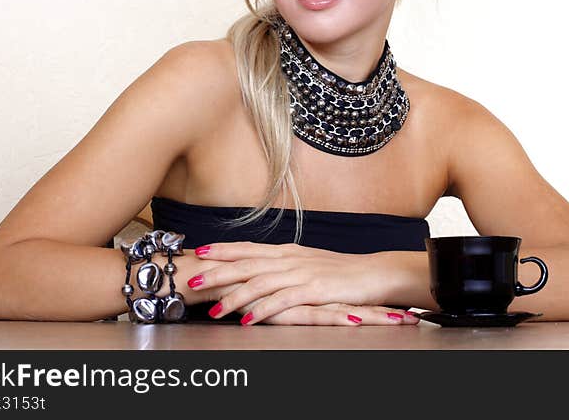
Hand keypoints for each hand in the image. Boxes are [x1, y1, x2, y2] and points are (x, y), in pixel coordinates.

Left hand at [187, 241, 397, 324]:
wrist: (375, 273)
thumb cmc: (343, 272)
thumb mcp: (310, 263)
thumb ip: (285, 265)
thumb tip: (263, 268)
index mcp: (288, 251)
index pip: (249, 248)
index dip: (223, 250)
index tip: (199, 252)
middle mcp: (291, 258)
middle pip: (248, 263)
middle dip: (218, 271)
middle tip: (193, 279)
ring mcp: (302, 273)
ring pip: (260, 283)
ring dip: (235, 296)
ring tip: (214, 308)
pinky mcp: (314, 290)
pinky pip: (283, 301)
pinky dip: (263, 310)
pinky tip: (248, 320)